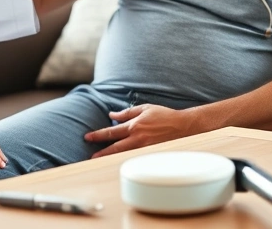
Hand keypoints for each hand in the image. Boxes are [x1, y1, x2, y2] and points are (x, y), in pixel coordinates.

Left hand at [84, 104, 200, 157]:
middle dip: (101, 152)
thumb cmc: (164, 116)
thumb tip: (112, 115)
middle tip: (90, 157)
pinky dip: (125, 160)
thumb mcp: (145, 109)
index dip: (98, 135)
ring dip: (111, 158)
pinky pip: (135, 158)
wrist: (184, 126)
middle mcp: (138, 138)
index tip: (87, 137)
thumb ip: (127, 113)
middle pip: (115, 147)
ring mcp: (144, 148)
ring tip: (100, 162)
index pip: (112, 132)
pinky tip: (118, 163)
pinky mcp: (151, 154)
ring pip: (123, 155)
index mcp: (134, 126)